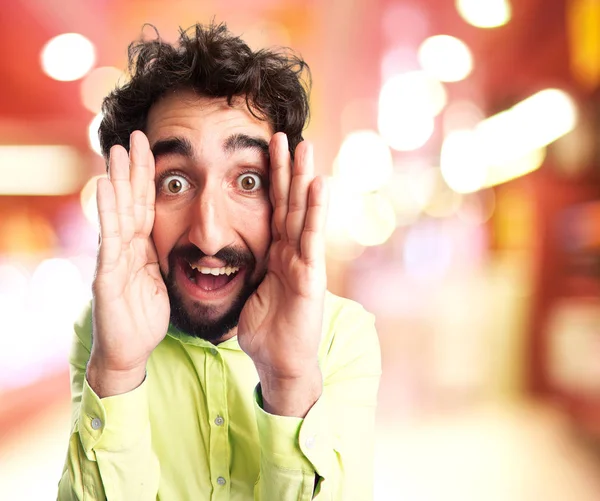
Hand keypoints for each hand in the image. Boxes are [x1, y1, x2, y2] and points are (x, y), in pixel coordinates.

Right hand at [88, 131, 169, 397]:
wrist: (131, 350)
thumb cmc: (148, 315)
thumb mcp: (163, 279)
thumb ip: (168, 256)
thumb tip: (190, 236)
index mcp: (144, 248)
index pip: (147, 205)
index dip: (149, 177)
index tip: (152, 148)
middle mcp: (127, 248)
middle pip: (131, 202)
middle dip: (132, 170)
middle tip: (134, 136)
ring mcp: (115, 260)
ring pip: (117, 215)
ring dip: (117, 182)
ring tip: (116, 153)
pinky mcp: (108, 277)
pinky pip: (109, 241)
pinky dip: (107, 214)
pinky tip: (103, 188)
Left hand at [237, 133, 328, 416]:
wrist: (280, 362)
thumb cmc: (265, 330)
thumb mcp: (250, 291)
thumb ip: (247, 268)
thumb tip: (224, 255)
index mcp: (275, 253)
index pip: (272, 209)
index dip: (270, 180)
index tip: (265, 150)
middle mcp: (291, 252)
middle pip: (288, 203)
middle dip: (287, 170)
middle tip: (285, 135)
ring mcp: (303, 262)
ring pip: (303, 214)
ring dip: (304, 180)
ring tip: (305, 148)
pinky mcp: (310, 277)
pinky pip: (311, 240)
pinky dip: (315, 212)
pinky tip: (319, 185)